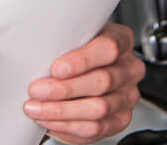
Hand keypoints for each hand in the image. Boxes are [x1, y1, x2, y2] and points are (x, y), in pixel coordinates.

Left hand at [23, 23, 144, 143]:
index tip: (56, 69)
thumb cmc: (77, 52)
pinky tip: (50, 120)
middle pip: (102, 81)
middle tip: (37, 90)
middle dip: (64, 89)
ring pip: (98, 108)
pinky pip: (95, 128)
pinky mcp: (120, 120)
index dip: (82, 60)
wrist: (85, 75)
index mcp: (121, 40)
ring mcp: (127, 96)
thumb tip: (37, 51)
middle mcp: (129, 68)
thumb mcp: (74, 37)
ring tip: (38, 108)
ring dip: (62, 110)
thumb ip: (64, 41)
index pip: (108, 48)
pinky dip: (67, 126)